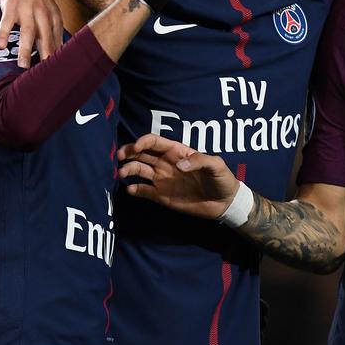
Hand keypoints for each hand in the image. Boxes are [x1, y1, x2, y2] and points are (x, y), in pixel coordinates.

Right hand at [0, 0, 62, 67]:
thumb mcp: (49, 10)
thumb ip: (54, 30)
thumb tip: (61, 53)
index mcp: (53, 15)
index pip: (57, 37)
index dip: (58, 53)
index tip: (57, 69)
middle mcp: (41, 12)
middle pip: (44, 35)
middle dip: (45, 53)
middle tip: (44, 73)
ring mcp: (25, 8)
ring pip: (27, 30)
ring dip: (25, 48)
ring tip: (23, 65)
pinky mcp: (10, 5)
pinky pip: (6, 21)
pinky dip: (3, 33)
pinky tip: (0, 46)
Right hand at [117, 134, 240, 217]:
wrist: (225, 203)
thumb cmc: (222, 179)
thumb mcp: (216, 165)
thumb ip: (199, 160)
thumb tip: (179, 165)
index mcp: (177, 152)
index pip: (155, 142)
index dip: (144, 142)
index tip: (137, 147)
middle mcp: (166, 163)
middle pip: (142, 154)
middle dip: (129, 152)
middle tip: (119, 156)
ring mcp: (162, 179)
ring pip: (139, 170)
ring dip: (129, 169)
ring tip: (122, 173)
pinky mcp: (161, 196)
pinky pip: (144, 191)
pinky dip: (135, 190)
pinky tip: (131, 190)